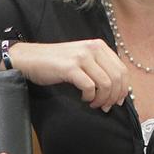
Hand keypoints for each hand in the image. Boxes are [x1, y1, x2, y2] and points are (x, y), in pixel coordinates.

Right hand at [7, 40, 129, 111]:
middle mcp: (92, 48)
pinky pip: (89, 87)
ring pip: (105, 84)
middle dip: (114, 97)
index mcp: (99, 46)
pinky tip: (83, 99)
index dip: (123, 88)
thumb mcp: (82, 59)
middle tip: (105, 107)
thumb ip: (99, 67)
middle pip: (117, 78)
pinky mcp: (70, 67)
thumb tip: (117, 88)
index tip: (118, 101)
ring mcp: (81, 57)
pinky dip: (89, 97)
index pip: (122, 69)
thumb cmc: (56, 62)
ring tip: (93, 104)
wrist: (30, 59)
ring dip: (102, 99)